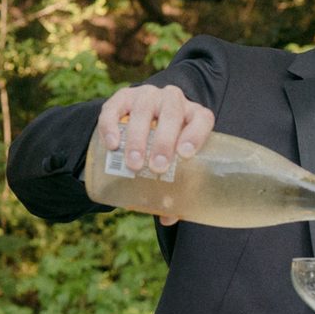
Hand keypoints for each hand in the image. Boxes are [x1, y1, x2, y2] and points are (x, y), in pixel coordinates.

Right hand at [97, 84, 214, 224]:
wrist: (138, 126)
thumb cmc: (165, 151)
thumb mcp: (175, 165)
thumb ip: (176, 188)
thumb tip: (168, 217)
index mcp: (193, 116)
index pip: (202, 119)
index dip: (196, 134)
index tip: (185, 154)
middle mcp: (173, 100)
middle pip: (172, 113)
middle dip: (164, 140)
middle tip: (157, 167)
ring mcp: (147, 96)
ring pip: (144, 110)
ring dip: (138, 137)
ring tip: (133, 163)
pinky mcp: (122, 98)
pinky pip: (115, 108)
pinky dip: (112, 126)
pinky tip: (112, 144)